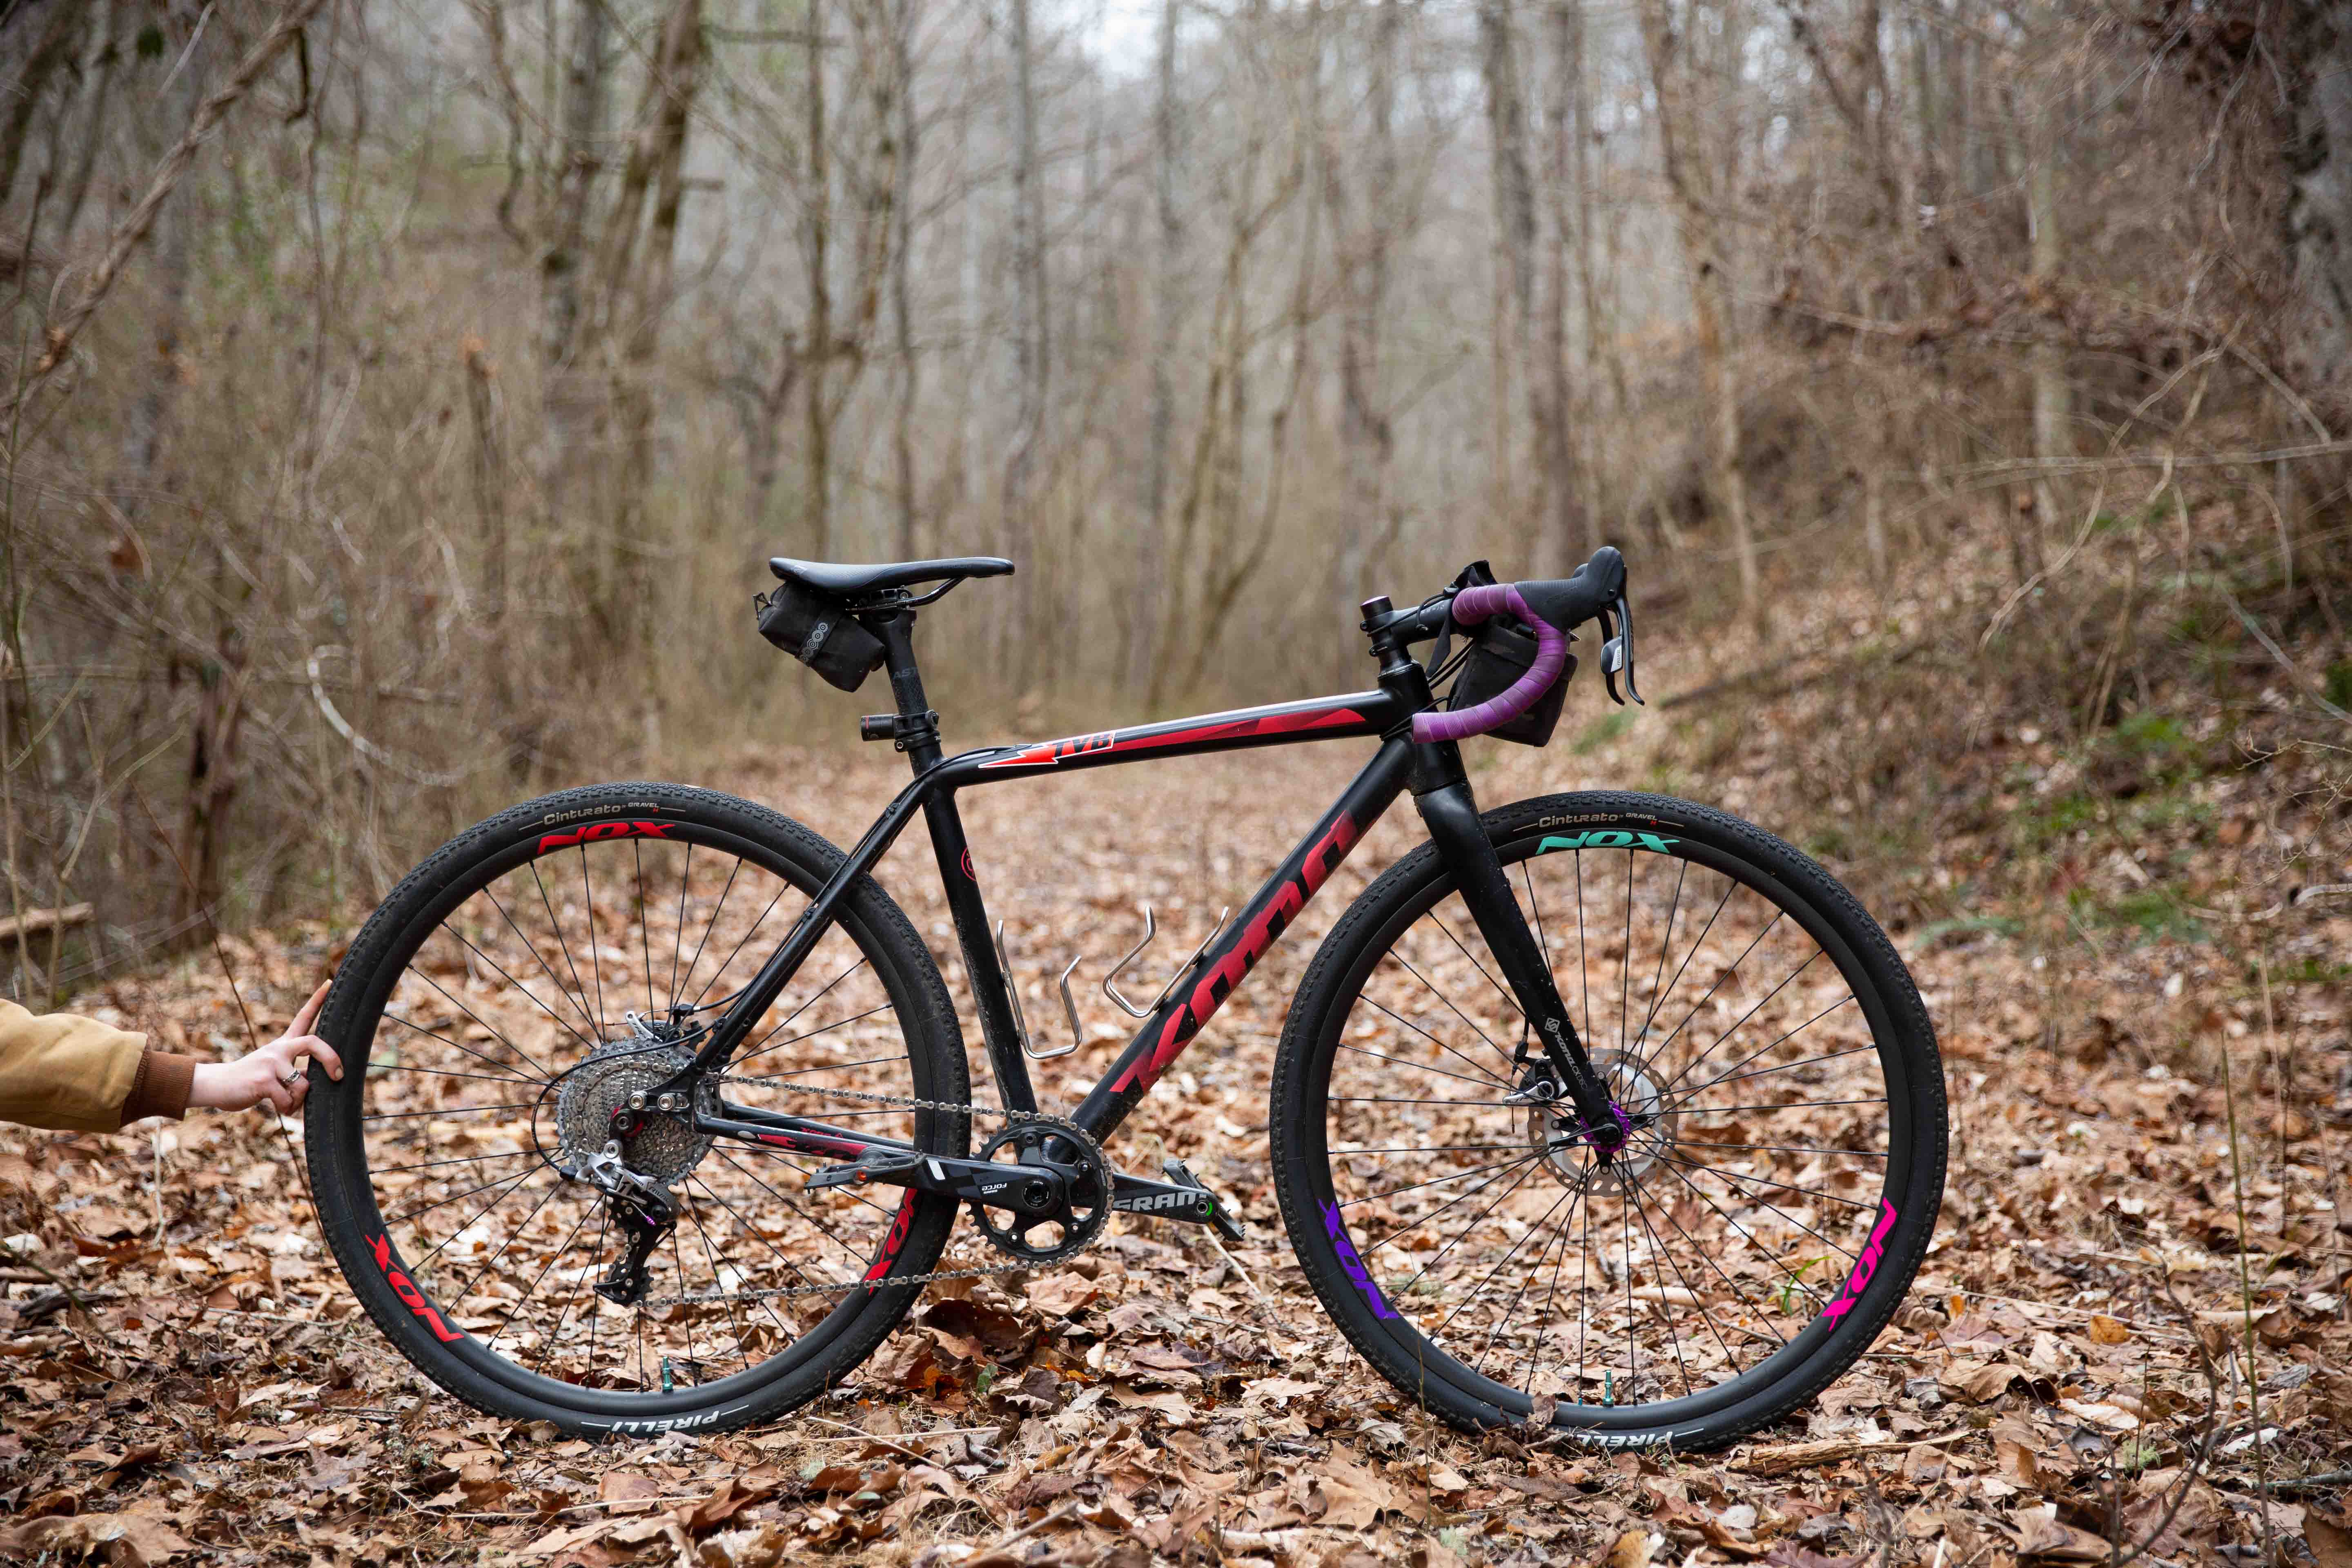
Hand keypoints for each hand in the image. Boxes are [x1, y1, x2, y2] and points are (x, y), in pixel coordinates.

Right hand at [189, 980, 344, 1114]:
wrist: (215, 1085)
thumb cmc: (247, 1080)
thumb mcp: (272, 1069)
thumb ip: (295, 1070)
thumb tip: (321, 1080)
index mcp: (282, 1045)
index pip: (303, 1017)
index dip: (318, 1000)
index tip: (330, 982)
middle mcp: (278, 1049)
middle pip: (314, 1043)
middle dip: (332, 1059)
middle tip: (338, 1075)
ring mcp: (270, 1063)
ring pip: (303, 1083)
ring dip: (299, 1099)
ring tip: (288, 1102)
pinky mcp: (263, 1081)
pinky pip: (288, 1099)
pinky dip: (287, 1108)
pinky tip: (278, 1107)